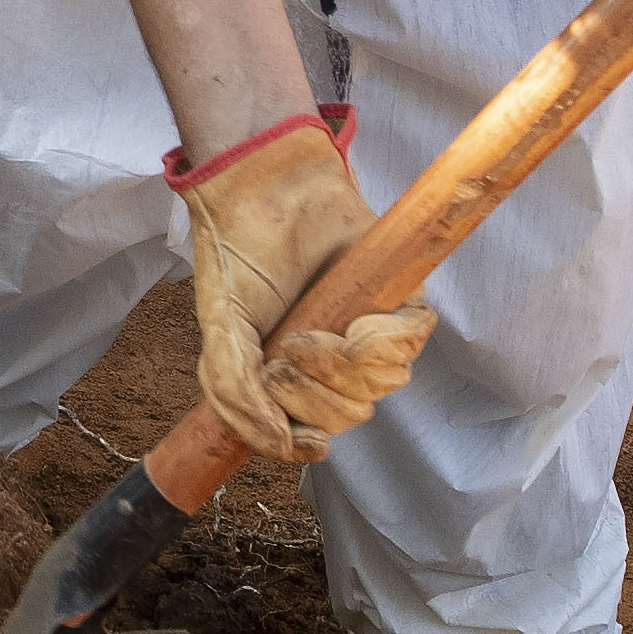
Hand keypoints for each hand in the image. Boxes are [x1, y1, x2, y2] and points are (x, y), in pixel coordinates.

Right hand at [172, 110, 435, 465]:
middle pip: (351, 414)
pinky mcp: (399, 297)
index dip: (307, 439)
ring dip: (343, 368)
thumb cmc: (238, 256)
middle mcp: (335, 358)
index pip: (315, 432)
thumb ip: (236, 394)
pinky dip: (385, 341)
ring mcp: (368, 327)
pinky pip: (413, 341)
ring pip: (383, 384)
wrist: (261, 190)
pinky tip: (356, 322)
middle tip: (287, 353)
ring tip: (309, 334)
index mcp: (293, 373)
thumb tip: (281, 443)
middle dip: (317, 396)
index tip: (301, 434)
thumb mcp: (220, 333)